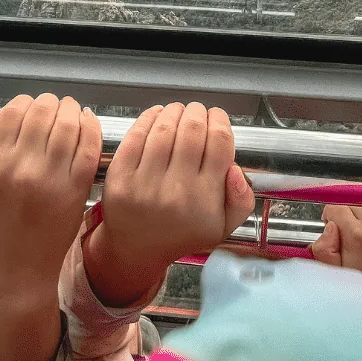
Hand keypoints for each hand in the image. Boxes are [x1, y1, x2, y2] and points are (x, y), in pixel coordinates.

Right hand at [0, 94, 100, 360]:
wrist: (22, 266)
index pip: (11, 114)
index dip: (21, 104)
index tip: (27, 107)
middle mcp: (25, 168)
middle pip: (42, 113)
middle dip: (47, 103)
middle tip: (51, 106)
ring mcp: (54, 177)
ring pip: (67, 124)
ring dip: (69, 109)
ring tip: (69, 109)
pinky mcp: (78, 186)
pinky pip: (89, 146)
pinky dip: (90, 127)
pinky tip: (86, 121)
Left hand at [83, 102, 254, 307]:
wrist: (137, 250)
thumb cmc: (181, 234)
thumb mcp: (222, 227)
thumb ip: (241, 200)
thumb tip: (235, 169)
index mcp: (205, 199)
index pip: (219, 143)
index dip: (221, 121)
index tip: (218, 117)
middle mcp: (177, 190)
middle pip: (193, 129)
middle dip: (198, 112)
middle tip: (198, 111)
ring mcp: (145, 183)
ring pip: (165, 128)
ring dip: (175, 111)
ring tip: (179, 110)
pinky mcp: (120, 176)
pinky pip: (136, 135)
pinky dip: (149, 117)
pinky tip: (157, 114)